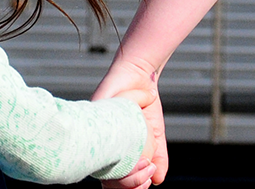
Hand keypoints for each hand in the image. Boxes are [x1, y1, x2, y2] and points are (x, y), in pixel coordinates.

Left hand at [92, 58, 166, 188]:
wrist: (139, 76)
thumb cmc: (143, 106)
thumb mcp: (155, 134)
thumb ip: (158, 157)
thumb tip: (157, 180)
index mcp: (112, 155)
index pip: (116, 183)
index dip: (132, 187)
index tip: (147, 183)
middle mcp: (101, 148)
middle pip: (109, 183)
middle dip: (132, 186)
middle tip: (148, 173)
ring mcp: (97, 136)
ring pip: (105, 172)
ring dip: (130, 177)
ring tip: (147, 165)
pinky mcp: (95, 119)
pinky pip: (105, 147)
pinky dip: (125, 158)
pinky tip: (141, 157)